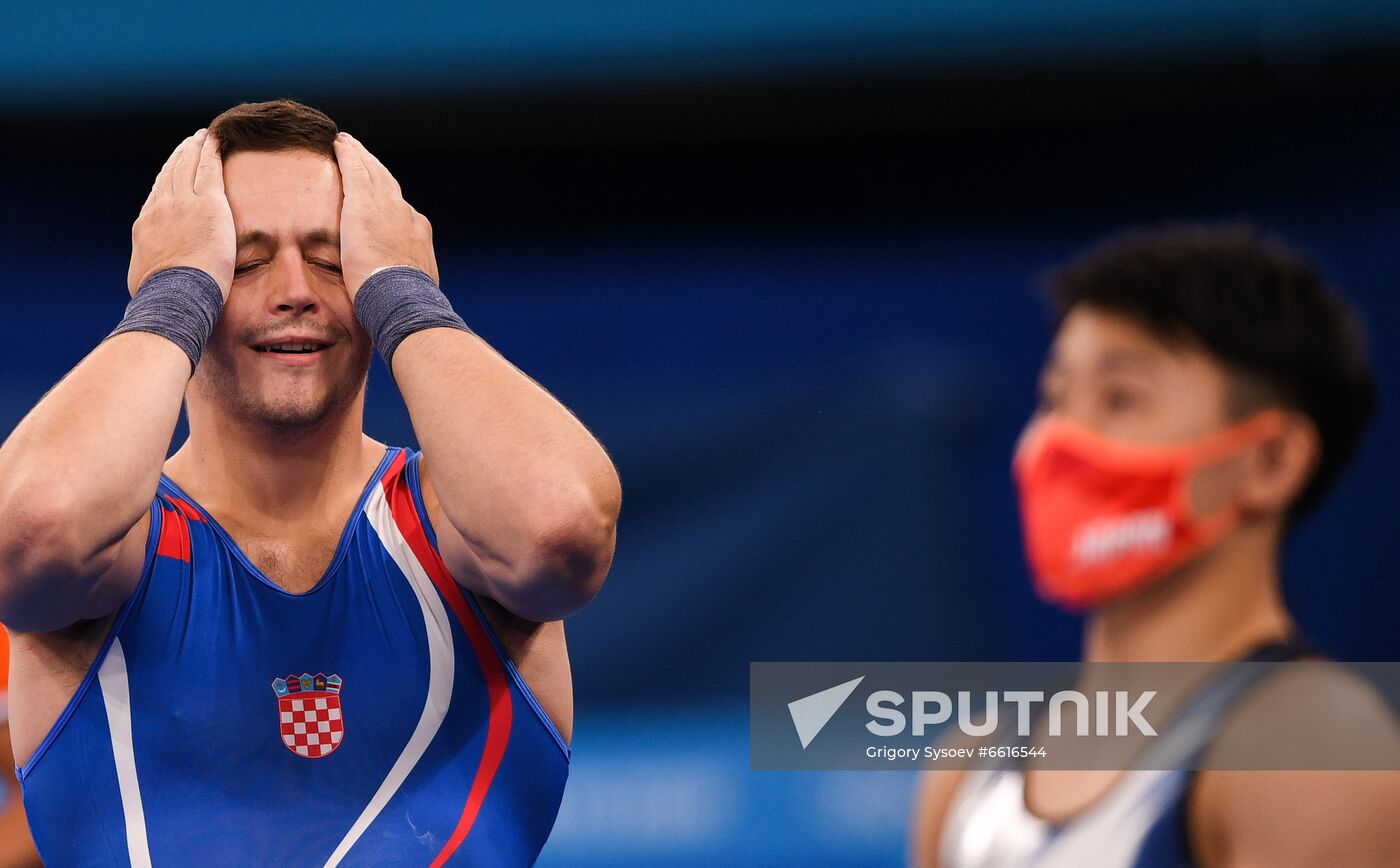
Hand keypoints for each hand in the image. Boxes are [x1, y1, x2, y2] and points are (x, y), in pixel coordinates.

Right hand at [127, 129, 235, 298]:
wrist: (174, 294)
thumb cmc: (163, 298)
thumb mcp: (146, 281)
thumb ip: (151, 270)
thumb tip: (151, 278)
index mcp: (146, 225)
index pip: (157, 195)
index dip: (166, 179)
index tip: (171, 171)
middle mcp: (161, 208)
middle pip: (170, 174)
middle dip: (180, 157)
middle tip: (189, 144)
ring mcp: (183, 203)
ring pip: (188, 166)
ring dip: (195, 149)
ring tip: (202, 138)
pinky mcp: (208, 204)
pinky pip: (210, 169)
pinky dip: (212, 152)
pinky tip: (216, 140)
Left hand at [332, 131, 438, 296]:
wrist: (404, 299)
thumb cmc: (406, 303)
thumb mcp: (412, 287)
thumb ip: (403, 279)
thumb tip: (398, 291)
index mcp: (417, 232)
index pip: (399, 209)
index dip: (388, 197)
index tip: (381, 192)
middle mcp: (405, 214)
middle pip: (388, 183)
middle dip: (375, 169)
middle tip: (363, 155)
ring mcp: (386, 207)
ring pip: (372, 172)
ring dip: (360, 156)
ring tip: (348, 143)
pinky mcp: (363, 206)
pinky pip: (354, 170)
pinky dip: (347, 154)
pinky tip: (338, 143)